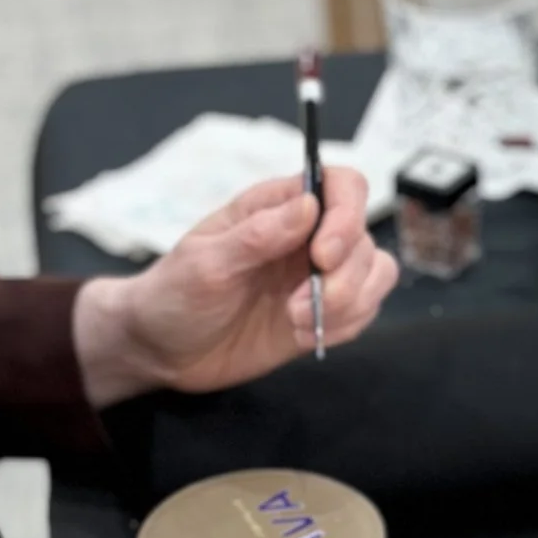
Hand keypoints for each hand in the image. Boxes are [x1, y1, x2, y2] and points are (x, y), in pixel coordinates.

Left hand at [71, 168, 396, 408]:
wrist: (162, 350)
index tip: (322, 256)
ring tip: (298, 322)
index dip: (347, 216)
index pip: (342, 187)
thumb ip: (257, 236)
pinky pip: (363, 311)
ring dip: (349, 303)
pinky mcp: (322, 313)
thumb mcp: (205, 264)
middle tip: (298, 306)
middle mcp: (306, 236)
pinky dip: (345, 326)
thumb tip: (309, 205)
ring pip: (375, 273)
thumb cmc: (174, 295)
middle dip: (345, 277)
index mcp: (277, 207)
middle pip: (364, 237)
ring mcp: (316, 276)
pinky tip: (302, 335)